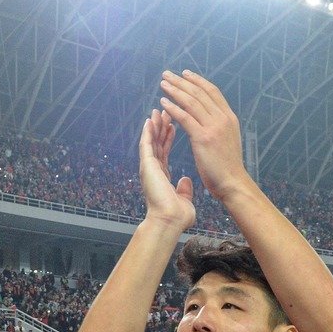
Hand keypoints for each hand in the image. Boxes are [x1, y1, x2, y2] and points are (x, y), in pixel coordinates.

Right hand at [138, 109, 194, 230]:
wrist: (170, 221)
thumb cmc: (177, 216)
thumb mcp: (184, 199)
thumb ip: (184, 189)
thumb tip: (186, 181)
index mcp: (162, 175)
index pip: (165, 151)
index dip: (168, 137)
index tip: (174, 124)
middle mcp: (153, 169)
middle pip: (157, 142)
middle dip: (162, 126)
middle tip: (166, 110)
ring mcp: (148, 167)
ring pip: (151, 140)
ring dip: (155, 125)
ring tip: (159, 110)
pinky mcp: (147, 166)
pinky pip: (147, 144)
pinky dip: (148, 131)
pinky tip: (150, 119)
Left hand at [158, 70, 250, 200]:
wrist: (233, 182)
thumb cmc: (228, 166)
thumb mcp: (228, 139)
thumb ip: (219, 126)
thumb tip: (209, 118)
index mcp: (229, 117)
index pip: (212, 91)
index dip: (197, 81)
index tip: (185, 74)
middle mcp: (223, 118)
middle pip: (200, 93)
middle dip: (182, 82)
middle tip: (167, 74)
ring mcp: (214, 127)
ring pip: (191, 102)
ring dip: (175, 91)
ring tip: (163, 84)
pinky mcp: (203, 138)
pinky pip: (185, 118)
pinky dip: (173, 108)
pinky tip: (164, 103)